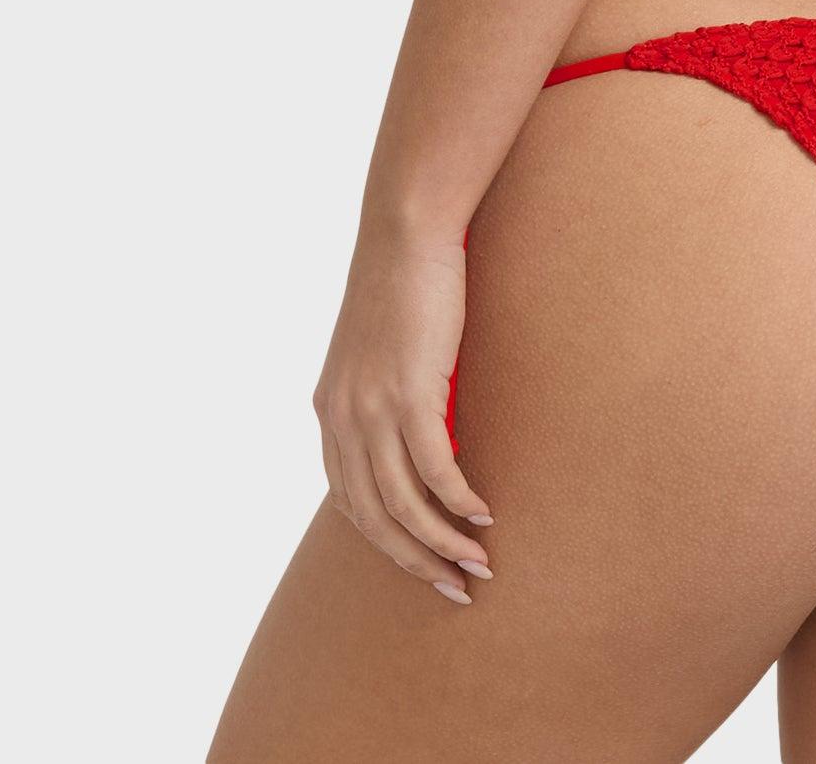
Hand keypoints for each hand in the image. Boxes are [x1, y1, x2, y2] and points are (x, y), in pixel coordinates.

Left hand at [311, 227, 495, 602]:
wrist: (405, 229)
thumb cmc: (402, 282)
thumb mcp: (380, 350)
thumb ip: (387, 395)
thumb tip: (422, 433)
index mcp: (330, 410)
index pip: (351, 502)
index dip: (388, 543)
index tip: (425, 565)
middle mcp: (342, 417)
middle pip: (373, 518)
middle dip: (415, 561)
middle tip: (456, 586)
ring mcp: (371, 407)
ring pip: (403, 504)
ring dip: (441, 543)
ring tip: (478, 563)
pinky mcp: (408, 392)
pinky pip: (435, 468)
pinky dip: (460, 499)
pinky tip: (485, 513)